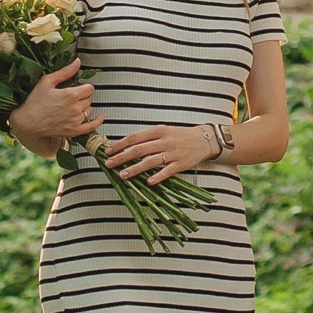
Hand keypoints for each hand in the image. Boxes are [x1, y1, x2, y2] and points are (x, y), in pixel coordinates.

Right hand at [9, 60, 95, 148]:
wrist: (28, 123)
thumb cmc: (35, 102)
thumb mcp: (47, 81)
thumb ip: (65, 71)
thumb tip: (78, 62)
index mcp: (70, 95)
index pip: (89, 88)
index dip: (83, 86)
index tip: (76, 87)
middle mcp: (75, 108)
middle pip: (90, 98)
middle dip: (83, 96)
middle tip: (71, 97)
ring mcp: (75, 121)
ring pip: (90, 110)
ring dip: (85, 107)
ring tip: (73, 106)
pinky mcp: (74, 131)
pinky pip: (92, 126)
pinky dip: (97, 121)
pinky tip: (100, 116)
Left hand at [101, 119, 226, 183]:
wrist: (204, 139)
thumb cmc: (181, 135)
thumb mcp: (164, 131)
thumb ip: (147, 137)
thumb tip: (127, 145)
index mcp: (159, 130)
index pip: (135, 137)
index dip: (120, 144)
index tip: (108, 151)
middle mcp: (165, 140)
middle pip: (139, 149)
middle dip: (121, 157)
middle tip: (109, 163)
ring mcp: (173, 153)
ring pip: (150, 161)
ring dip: (135, 168)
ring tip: (122, 175)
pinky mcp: (181, 164)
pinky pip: (167, 171)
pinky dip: (157, 176)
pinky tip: (148, 182)